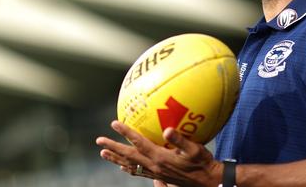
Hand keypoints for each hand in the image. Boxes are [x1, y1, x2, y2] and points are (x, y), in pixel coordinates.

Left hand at [96, 120, 222, 186]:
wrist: (206, 181)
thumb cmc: (203, 163)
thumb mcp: (195, 149)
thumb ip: (181, 139)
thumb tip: (167, 130)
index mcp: (160, 157)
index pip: (139, 143)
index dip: (126, 133)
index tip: (114, 124)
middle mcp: (154, 166)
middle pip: (129, 156)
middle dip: (113, 148)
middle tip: (99, 141)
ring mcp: (155, 172)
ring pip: (130, 165)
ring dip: (116, 159)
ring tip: (103, 153)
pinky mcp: (159, 176)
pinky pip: (138, 171)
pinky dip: (127, 168)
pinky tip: (122, 167)